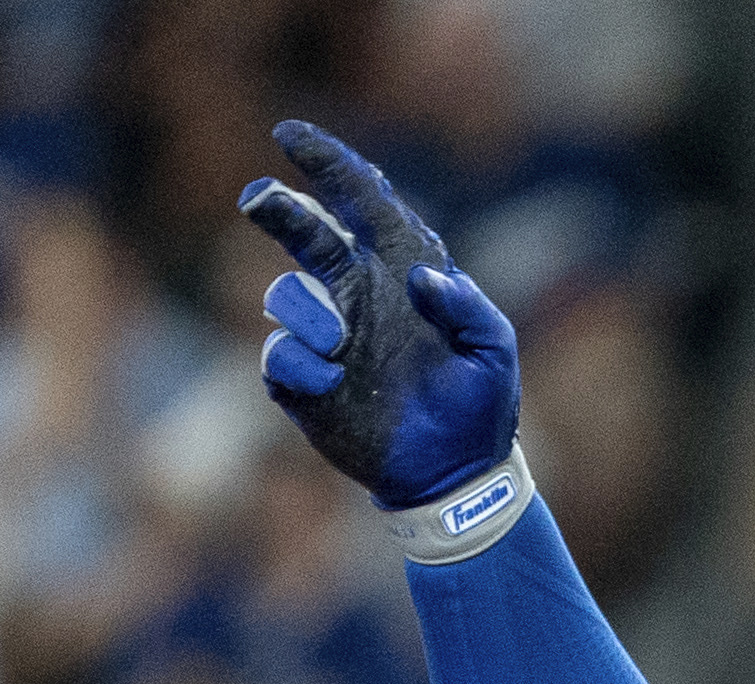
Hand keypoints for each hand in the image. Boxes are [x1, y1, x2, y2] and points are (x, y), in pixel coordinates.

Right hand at [236, 118, 515, 508]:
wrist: (456, 475)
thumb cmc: (480, 409)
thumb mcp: (495, 352)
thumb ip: (469, 306)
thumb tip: (421, 276)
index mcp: (402, 275)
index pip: (362, 205)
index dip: (329, 166)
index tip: (290, 136)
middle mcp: (358, 296)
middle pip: (307, 234)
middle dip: (279, 208)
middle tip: (259, 198)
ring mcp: (329, 338)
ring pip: (287, 296)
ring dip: (306, 312)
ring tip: (339, 344)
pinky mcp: (306, 382)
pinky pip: (280, 356)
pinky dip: (299, 363)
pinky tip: (329, 380)